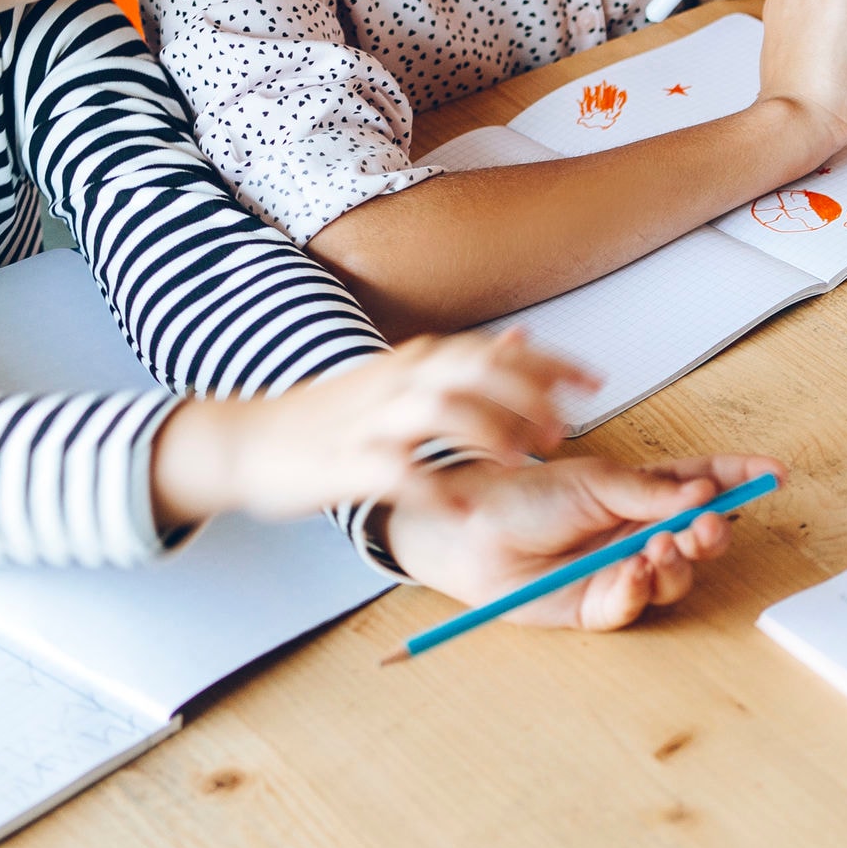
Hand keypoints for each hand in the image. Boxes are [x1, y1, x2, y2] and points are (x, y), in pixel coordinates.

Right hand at [151, 329, 591, 527]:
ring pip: (438, 409)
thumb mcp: (403, 380)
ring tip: (523, 460)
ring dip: (487, 429)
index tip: (597, 382)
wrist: (248, 442)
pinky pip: (391, 471)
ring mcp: (369, 420)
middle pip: (473, 371)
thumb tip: (525, 342)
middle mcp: (399, 382)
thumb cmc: (336, 418)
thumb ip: (464, 365)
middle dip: (526, 395)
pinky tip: (461, 505)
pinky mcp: (342, 462)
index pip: (494, 350)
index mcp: (418, 362)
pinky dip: (429, 485)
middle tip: (563, 430)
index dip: (549, 364)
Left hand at [383, 453, 779, 631]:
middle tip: (703, 527)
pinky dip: (640, 588)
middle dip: (713, 532)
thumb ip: (653, 492)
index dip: (742, 479)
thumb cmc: (527, 498)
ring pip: (678, 576)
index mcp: (645, 492)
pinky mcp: (600, 604)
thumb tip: (706, 493)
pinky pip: (637, 604)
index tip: (773, 474)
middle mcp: (641, 531)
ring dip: (677, 561)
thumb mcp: (596, 482)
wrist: (472, 533)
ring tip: (655, 547)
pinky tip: (630, 571)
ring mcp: (624, 568)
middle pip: (702, 537)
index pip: (707, 483)